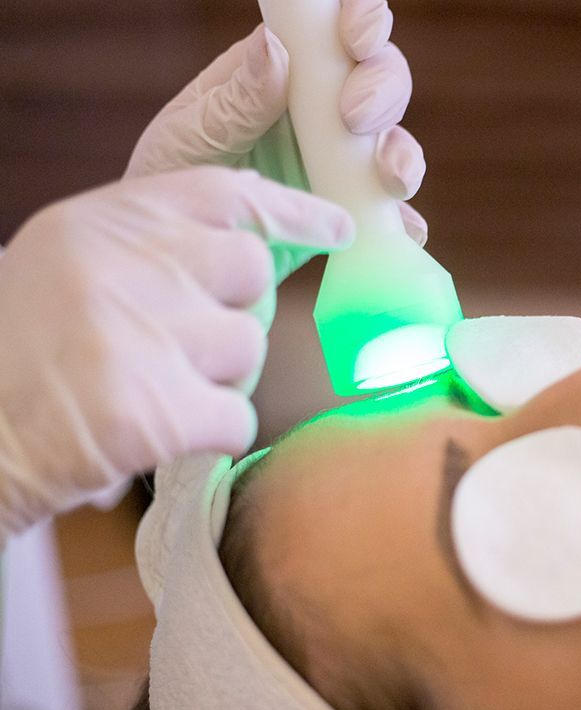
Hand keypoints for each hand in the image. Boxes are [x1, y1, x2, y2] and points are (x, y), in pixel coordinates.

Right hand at [0, 168, 352, 536]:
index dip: (292, 211)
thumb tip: (264, 219)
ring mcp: (141, 335)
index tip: (337, 228)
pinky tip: (162, 432)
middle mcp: (124, 265)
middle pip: (251, 271)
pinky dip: (213, 432)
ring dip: (222, 377)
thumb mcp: (77, 263)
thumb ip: (159, 239)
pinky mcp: (156, 410)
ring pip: (250, 346)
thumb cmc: (29, 353)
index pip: (226, 193)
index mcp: (101, 222)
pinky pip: (239, 416)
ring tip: (155, 389)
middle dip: (235, 310)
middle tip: (182, 343)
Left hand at [126, 1, 427, 247]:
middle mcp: (324, 112)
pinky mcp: (350, 214)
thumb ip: (236, 100)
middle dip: (382, 91)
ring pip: (395, 143)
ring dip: (402, 155)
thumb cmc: (173, 181)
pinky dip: (401, 220)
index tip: (355, 39)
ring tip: (389, 178)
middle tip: (356, 119)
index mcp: (285, 73)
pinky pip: (389, 213)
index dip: (362, 20)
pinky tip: (399, 228)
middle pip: (381, 81)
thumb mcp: (190, 135)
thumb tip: (275, 50)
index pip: (335, 31)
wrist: (178, 254)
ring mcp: (342, 164)